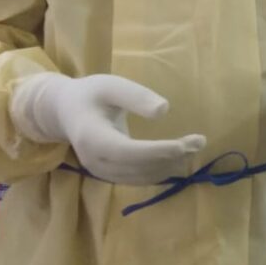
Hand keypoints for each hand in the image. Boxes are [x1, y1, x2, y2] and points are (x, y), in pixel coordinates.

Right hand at [9, 73, 204, 184]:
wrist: (66, 112)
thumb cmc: (91, 94)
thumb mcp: (112, 86)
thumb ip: (136, 96)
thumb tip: (164, 110)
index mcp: (92, 138)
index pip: (128, 152)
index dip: (157, 151)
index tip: (184, 145)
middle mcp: (95, 161)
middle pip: (137, 167)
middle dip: (171, 157)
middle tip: (200, 141)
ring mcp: (101, 172)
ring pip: (141, 177)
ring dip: (170, 165)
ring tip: (195, 146)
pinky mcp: (110, 175)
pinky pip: (138, 178)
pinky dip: (161, 169)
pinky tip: (179, 156)